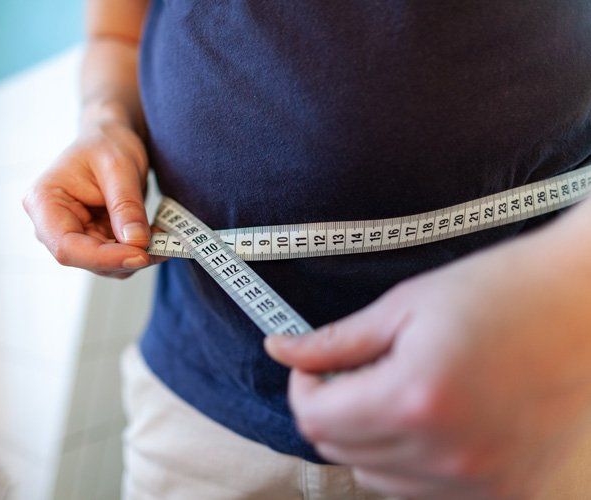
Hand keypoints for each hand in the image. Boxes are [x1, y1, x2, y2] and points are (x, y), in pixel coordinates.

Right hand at [24, 118, 158, 277]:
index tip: (140, 255)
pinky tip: (157, 236)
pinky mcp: (94, 243)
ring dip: (138, 257)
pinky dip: (141, 252)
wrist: (110, 140)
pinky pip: (118, 259)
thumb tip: (136, 243)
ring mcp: (73, 237)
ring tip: (165, 236)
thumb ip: (126, 205)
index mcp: (43, 203)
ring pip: (106, 266)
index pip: (66, 247)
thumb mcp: (119, 167)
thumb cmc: (107, 144)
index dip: (103, 258)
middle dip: (126, 257)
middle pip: (87, 260)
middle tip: (165, 245)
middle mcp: (52, 227)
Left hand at [266, 232, 590, 497]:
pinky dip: (412, 464)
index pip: (314, 420)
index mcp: (413, 399)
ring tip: (399, 393)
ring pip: (379, 481)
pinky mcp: (510, 494)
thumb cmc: (499, 291)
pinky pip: (427, 495)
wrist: (584, 306)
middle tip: (359, 373)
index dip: (304, 388)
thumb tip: (279, 349)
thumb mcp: (405, 306)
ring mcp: (482, 482)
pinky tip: (431, 422)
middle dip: (333, 411)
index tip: (315, 368)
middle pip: (341, 453)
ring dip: (370, 441)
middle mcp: (446, 455)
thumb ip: (335, 340)